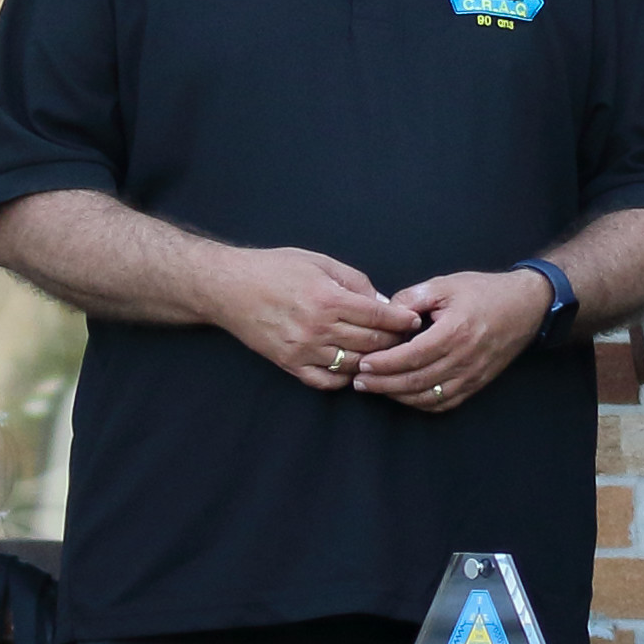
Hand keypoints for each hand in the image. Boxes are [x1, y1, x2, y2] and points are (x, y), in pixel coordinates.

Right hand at [205, 247, 420, 389]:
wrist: (228, 287)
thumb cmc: (275, 268)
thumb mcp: (320, 262)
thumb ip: (355, 282)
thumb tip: (383, 303)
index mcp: (328, 299)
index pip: (379, 316)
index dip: (402, 320)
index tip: (416, 322)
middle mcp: (317, 328)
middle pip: (371, 343)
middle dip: (394, 340)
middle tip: (405, 338)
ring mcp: (303, 350)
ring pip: (353, 364)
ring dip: (373, 360)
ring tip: (384, 353)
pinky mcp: (288, 364)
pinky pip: (325, 381)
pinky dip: (344, 378)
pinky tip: (353, 368)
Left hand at [352, 268, 552, 412]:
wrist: (526, 305)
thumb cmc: (485, 291)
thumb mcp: (446, 284)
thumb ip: (412, 298)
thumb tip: (386, 314)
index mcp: (456, 331)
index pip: (412, 356)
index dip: (384, 363)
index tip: (364, 363)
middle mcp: (465, 358)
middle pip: (416, 381)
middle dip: (383, 384)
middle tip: (360, 382)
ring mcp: (473, 374)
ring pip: (428, 397)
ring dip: (399, 396)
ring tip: (377, 389)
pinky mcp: (477, 383)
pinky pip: (445, 402)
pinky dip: (421, 403)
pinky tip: (405, 395)